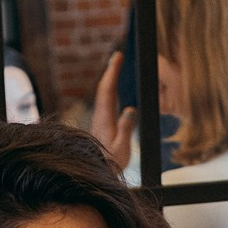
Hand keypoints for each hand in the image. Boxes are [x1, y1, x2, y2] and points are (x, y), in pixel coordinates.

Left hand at [91, 52, 136, 169]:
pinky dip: (108, 90)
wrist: (97, 171)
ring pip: (103, 94)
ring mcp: (99, 120)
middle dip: (111, 71)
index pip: (108, 90)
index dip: (112, 72)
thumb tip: (130, 109)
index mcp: (105, 119)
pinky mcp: (101, 124)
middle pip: (104, 88)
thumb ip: (125, 129)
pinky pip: (105, 102)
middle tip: (118, 56)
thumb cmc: (110, 163)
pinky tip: (111, 89)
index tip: (117, 57)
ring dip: (109, 79)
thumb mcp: (121, 148)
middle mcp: (100, 116)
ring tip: (115, 67)